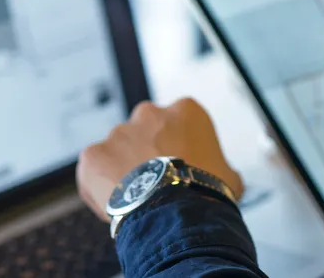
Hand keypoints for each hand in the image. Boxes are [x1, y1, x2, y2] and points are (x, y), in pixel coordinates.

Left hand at [77, 98, 242, 220]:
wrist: (176, 214)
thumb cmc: (206, 193)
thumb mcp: (230, 176)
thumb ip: (221, 166)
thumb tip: (225, 176)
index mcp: (185, 111)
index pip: (180, 124)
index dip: (179, 149)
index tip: (181, 169)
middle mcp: (149, 114)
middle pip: (145, 132)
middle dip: (148, 154)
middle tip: (156, 183)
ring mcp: (118, 133)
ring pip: (118, 151)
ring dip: (124, 170)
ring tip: (137, 199)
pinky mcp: (93, 155)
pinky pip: (94, 170)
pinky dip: (100, 186)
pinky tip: (115, 206)